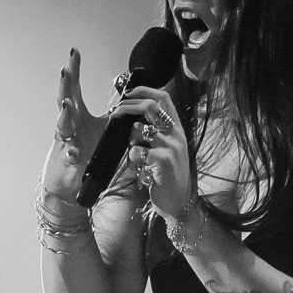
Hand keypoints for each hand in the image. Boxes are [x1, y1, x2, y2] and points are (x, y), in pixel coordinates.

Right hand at [42, 48, 108, 200]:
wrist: (74, 182)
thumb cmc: (87, 153)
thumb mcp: (103, 129)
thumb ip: (114, 112)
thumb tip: (128, 94)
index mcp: (78, 115)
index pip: (74, 88)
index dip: (74, 71)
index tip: (74, 51)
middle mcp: (70, 125)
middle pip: (64, 100)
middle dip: (65, 85)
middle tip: (66, 69)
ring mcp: (66, 142)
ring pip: (62, 126)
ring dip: (64, 115)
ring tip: (67, 103)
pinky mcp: (68, 161)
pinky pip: (69, 157)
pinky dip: (71, 154)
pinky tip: (73, 152)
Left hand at [112, 85, 192, 218]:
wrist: (179, 202)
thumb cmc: (168, 175)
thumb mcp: (168, 149)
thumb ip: (156, 132)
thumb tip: (132, 118)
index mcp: (177, 128)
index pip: (163, 98)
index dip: (144, 90)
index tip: (127, 92)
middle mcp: (176, 134)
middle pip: (150, 106)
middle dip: (127, 106)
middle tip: (114, 112)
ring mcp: (170, 146)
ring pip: (137, 131)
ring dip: (129, 142)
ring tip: (137, 157)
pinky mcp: (162, 161)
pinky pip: (135, 151)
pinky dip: (132, 161)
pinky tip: (141, 171)